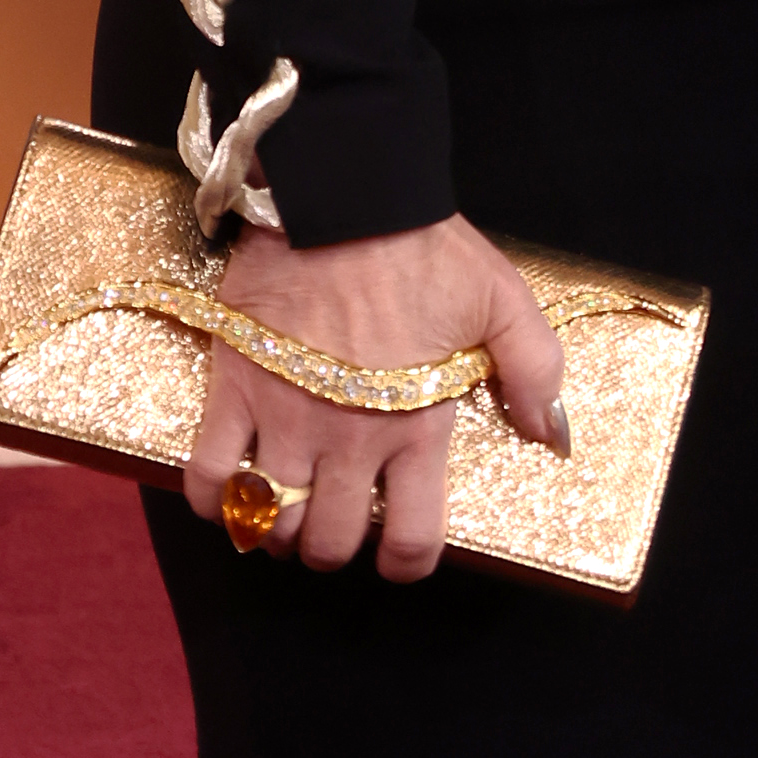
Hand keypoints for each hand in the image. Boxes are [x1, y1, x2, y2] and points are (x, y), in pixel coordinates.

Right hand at [182, 211, 567, 583]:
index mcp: (416, 427)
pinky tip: (232, 483)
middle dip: (332, 544)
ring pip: (268, 522)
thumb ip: (536, 372)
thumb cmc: (426, 250)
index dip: (404, 559)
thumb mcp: (503, 302)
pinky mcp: (235, 389)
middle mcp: (349, 440)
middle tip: (334, 514)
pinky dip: (212, 497)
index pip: (409, 541)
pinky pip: (206, 476)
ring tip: (288, 498)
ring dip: (276, 525)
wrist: (348, 198)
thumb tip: (551, 435)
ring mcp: (285, 419)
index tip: (397, 546)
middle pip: (327, 543)